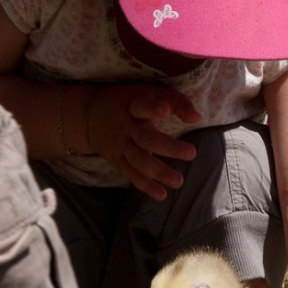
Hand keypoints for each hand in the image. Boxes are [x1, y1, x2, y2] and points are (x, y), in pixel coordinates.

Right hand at [85, 83, 200, 200]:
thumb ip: (176, 101)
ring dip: (159, 172)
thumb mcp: (149, 92)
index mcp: (134, 105)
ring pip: (139, 160)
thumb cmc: (130, 102)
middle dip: (167, 146)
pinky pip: (132, 175)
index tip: (165, 109)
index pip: (142, 105)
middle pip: (145, 137)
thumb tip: (197, 118)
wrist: (89, 115)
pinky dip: (146, 186)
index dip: (152, 107)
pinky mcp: (117, 160)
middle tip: (192, 153)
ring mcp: (121, 145)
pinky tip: (162, 195)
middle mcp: (126, 127)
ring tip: (179, 181)